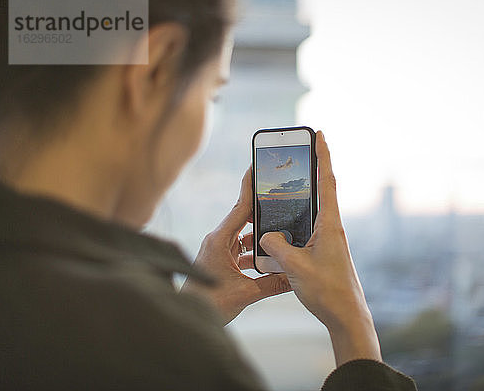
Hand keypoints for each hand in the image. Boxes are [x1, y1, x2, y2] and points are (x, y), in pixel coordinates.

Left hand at [181, 167, 291, 324]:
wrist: (188, 317)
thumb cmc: (208, 304)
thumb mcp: (245, 294)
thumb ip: (272, 284)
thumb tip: (294, 278)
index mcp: (219, 240)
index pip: (239, 207)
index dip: (251, 187)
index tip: (257, 167)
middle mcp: (217, 240)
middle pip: (243, 217)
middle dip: (262, 209)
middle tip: (281, 197)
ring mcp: (218, 250)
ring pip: (244, 235)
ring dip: (261, 236)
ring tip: (282, 231)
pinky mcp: (221, 260)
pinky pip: (242, 250)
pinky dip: (256, 252)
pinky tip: (270, 258)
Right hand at [259, 131, 381, 366]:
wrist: (347, 316)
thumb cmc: (328, 292)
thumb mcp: (296, 267)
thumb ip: (277, 247)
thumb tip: (266, 235)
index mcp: (330, 225)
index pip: (328, 182)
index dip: (323, 156)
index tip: (320, 135)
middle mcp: (332, 228)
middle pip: (323, 190)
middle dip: (313, 169)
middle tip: (302, 151)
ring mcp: (330, 240)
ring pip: (315, 210)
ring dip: (304, 196)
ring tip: (287, 185)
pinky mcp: (325, 251)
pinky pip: (310, 228)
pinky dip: (298, 220)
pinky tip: (285, 224)